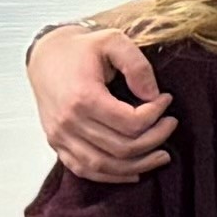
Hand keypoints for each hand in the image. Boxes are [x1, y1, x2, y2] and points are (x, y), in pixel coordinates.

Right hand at [34, 25, 175, 182]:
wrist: (45, 55)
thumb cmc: (79, 49)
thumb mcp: (113, 40)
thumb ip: (136, 65)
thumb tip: (152, 95)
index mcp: (83, 97)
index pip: (131, 122)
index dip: (156, 114)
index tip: (166, 100)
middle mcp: (68, 122)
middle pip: (122, 147)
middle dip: (155, 139)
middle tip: (171, 124)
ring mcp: (60, 136)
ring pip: (104, 166)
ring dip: (139, 165)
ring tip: (162, 155)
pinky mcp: (56, 143)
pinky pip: (84, 170)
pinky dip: (111, 176)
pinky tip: (134, 171)